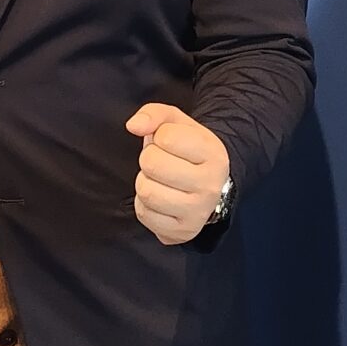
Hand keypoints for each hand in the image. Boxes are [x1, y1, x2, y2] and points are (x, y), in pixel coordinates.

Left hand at [125, 103, 231, 245]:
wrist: (209, 187)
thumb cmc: (188, 151)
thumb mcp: (177, 124)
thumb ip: (153, 114)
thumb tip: (133, 126)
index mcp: (213, 154)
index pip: (166, 137)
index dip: (159, 136)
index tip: (170, 144)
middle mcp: (210, 185)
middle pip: (152, 165)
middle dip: (148, 159)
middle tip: (161, 162)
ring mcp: (198, 212)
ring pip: (146, 191)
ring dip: (145, 182)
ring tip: (160, 180)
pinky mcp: (183, 231)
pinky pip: (145, 214)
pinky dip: (145, 204)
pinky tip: (160, 198)